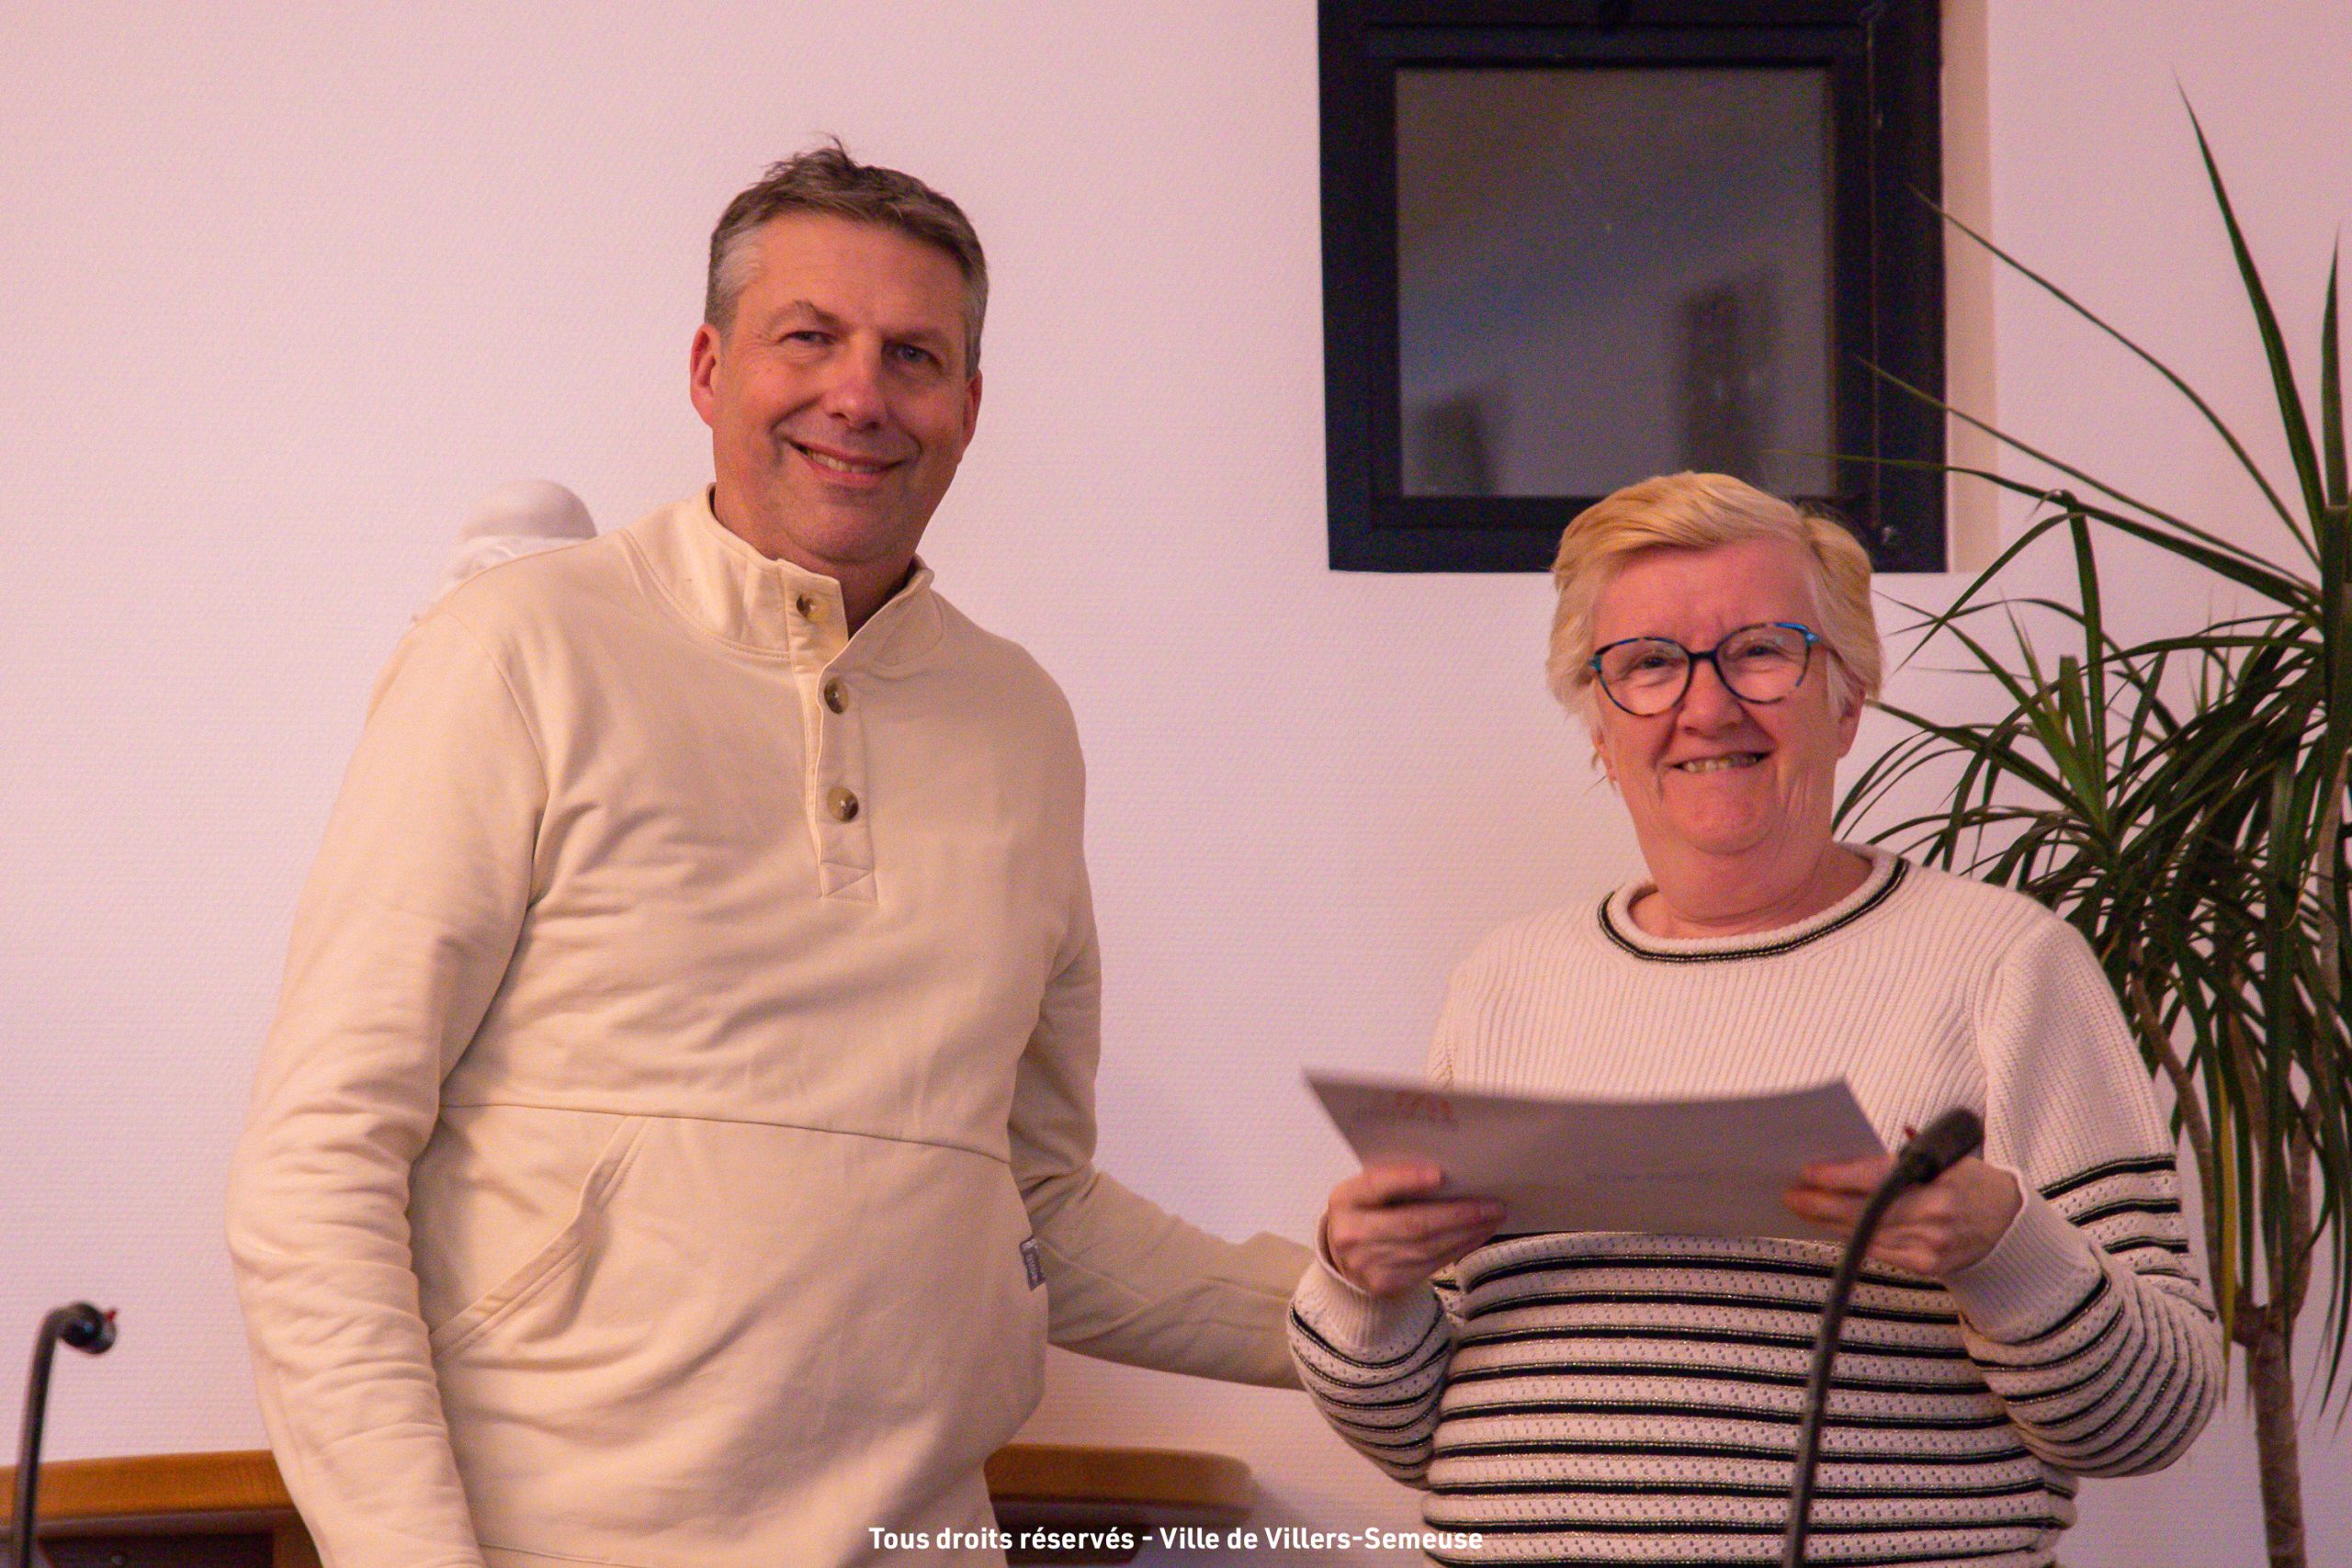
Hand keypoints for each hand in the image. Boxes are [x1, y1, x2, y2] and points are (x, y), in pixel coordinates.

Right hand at [1325, 1162, 1506, 1297]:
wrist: (1346, 1260)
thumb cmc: (1367, 1214)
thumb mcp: (1369, 1191)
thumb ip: (1395, 1180)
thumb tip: (1449, 1173)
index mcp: (1345, 1199)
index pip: (1376, 1185)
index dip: (1407, 1179)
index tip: (1440, 1174)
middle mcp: (1352, 1234)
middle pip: (1413, 1223)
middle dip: (1458, 1214)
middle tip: (1493, 1204)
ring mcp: (1368, 1264)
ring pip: (1428, 1247)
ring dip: (1467, 1232)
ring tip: (1493, 1218)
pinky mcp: (1387, 1285)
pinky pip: (1432, 1264)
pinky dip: (1459, 1248)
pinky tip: (1477, 1235)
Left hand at [1783, 1154, 2022, 1277]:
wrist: (2009, 1225)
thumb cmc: (1970, 1182)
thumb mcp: (1946, 1156)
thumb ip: (1904, 1153)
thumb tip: (1853, 1148)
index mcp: (1938, 1180)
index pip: (1877, 1178)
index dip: (1838, 1176)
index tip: (1807, 1172)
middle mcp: (1934, 1214)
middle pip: (1864, 1211)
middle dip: (1821, 1203)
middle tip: (1791, 1194)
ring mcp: (1930, 1244)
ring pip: (1866, 1234)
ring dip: (1829, 1222)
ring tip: (1804, 1209)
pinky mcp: (1926, 1265)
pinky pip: (1878, 1252)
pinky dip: (1852, 1239)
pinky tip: (1832, 1228)